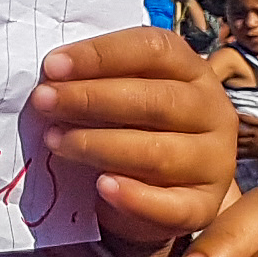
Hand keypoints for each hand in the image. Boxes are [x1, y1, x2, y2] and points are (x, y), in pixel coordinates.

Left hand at [31, 27, 235, 256]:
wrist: (154, 188)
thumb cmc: (128, 125)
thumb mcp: (116, 95)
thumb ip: (93, 82)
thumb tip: (51, 81)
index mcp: (190, 70)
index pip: (153, 50)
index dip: (101, 55)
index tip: (52, 66)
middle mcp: (211, 111)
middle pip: (156, 100)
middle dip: (92, 99)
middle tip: (43, 101)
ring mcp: (214, 160)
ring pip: (159, 152)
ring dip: (100, 146)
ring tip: (55, 142)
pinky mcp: (204, 206)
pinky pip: (173, 206)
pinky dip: (135, 197)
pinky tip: (102, 186)